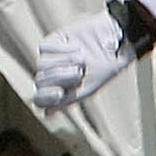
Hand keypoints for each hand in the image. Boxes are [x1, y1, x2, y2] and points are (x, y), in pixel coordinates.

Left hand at [31, 6, 147, 110]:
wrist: (115, 42)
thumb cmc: (105, 68)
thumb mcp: (92, 86)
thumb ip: (70, 99)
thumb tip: (47, 113)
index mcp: (60, 92)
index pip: (39, 100)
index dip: (45, 98)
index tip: (60, 93)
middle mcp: (52, 77)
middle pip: (39, 82)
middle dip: (60, 78)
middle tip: (80, 72)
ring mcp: (50, 59)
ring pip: (41, 64)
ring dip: (63, 62)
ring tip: (81, 59)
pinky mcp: (51, 41)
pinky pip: (44, 48)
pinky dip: (61, 49)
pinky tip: (77, 47)